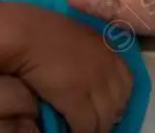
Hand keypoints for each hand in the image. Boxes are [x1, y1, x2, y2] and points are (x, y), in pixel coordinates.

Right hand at [10, 5, 133, 132]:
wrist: (28, 34)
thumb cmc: (46, 32)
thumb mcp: (79, 37)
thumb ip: (90, 53)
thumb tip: (89, 71)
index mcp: (108, 51)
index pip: (126, 82)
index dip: (118, 98)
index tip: (109, 107)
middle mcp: (107, 68)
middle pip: (119, 103)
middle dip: (111, 116)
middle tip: (98, 123)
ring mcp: (94, 85)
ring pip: (105, 119)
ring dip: (97, 128)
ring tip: (88, 132)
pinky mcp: (76, 100)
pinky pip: (86, 126)